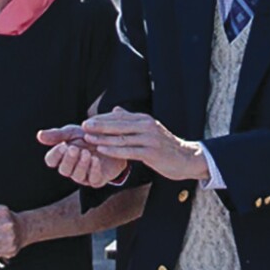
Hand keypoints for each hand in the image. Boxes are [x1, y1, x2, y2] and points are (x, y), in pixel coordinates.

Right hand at [38, 125, 127, 187]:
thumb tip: (39, 135)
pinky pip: (93, 180)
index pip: (52, 160)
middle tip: (73, 149)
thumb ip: (57, 135)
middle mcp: (71, 169)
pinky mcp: (97, 180)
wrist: (112, 140)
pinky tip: (95, 159)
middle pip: (64, 170)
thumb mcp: (73, 132)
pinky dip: (93, 170)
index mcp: (62, 157)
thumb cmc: (89, 136)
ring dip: (81, 164)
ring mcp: (84, 176)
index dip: (55, 155)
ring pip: (77, 176)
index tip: (62, 145)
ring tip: (86, 153)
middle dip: (68, 160)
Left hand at [82, 108, 208, 181]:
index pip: (119, 117)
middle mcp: (147, 126)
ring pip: (121, 138)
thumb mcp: (148, 129)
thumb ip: (131, 120)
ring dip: (103, 138)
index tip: (86, 121)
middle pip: (118, 125)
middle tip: (83, 126)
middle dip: (99, 125)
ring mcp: (150, 139)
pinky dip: (114, 150)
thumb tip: (116, 110)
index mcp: (144, 120)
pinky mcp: (151, 153)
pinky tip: (101, 150)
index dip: (101, 119)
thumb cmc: (164, 146)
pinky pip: (129, 151)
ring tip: (88, 138)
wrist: (186, 159)